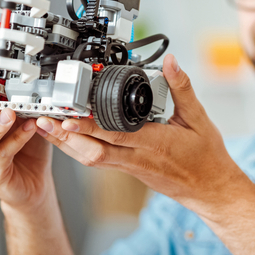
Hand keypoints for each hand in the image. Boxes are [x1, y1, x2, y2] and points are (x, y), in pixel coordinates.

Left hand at [35, 54, 249, 212]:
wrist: (210, 190)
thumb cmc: (206, 158)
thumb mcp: (200, 118)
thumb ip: (182, 89)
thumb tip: (171, 63)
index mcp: (156, 143)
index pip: (116, 135)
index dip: (89, 127)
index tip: (67, 116)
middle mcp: (138, 158)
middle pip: (94, 150)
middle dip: (66, 137)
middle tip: (43, 121)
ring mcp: (131, 167)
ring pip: (92, 158)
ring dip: (67, 144)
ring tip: (45, 127)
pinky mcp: (129, 170)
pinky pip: (99, 160)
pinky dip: (80, 149)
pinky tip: (68, 139)